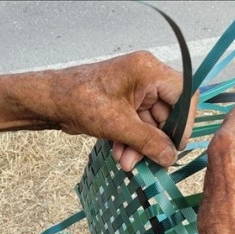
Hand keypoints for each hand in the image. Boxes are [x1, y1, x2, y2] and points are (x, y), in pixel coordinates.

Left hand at [50, 51, 197, 170]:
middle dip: (156, 140)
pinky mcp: (126, 103)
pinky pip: (139, 125)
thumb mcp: (118, 125)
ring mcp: (136, 90)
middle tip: (149, 162)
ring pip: (153, 123)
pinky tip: (121, 154)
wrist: (50, 101)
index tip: (175, 146)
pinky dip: (132, 141)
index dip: (184, 123)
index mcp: (148, 70)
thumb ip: (148, 141)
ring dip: (142, 145)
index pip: (184, 95)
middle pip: (169, 112)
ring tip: (126, 162)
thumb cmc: (79, 101)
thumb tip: (170, 157)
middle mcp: (146, 76)